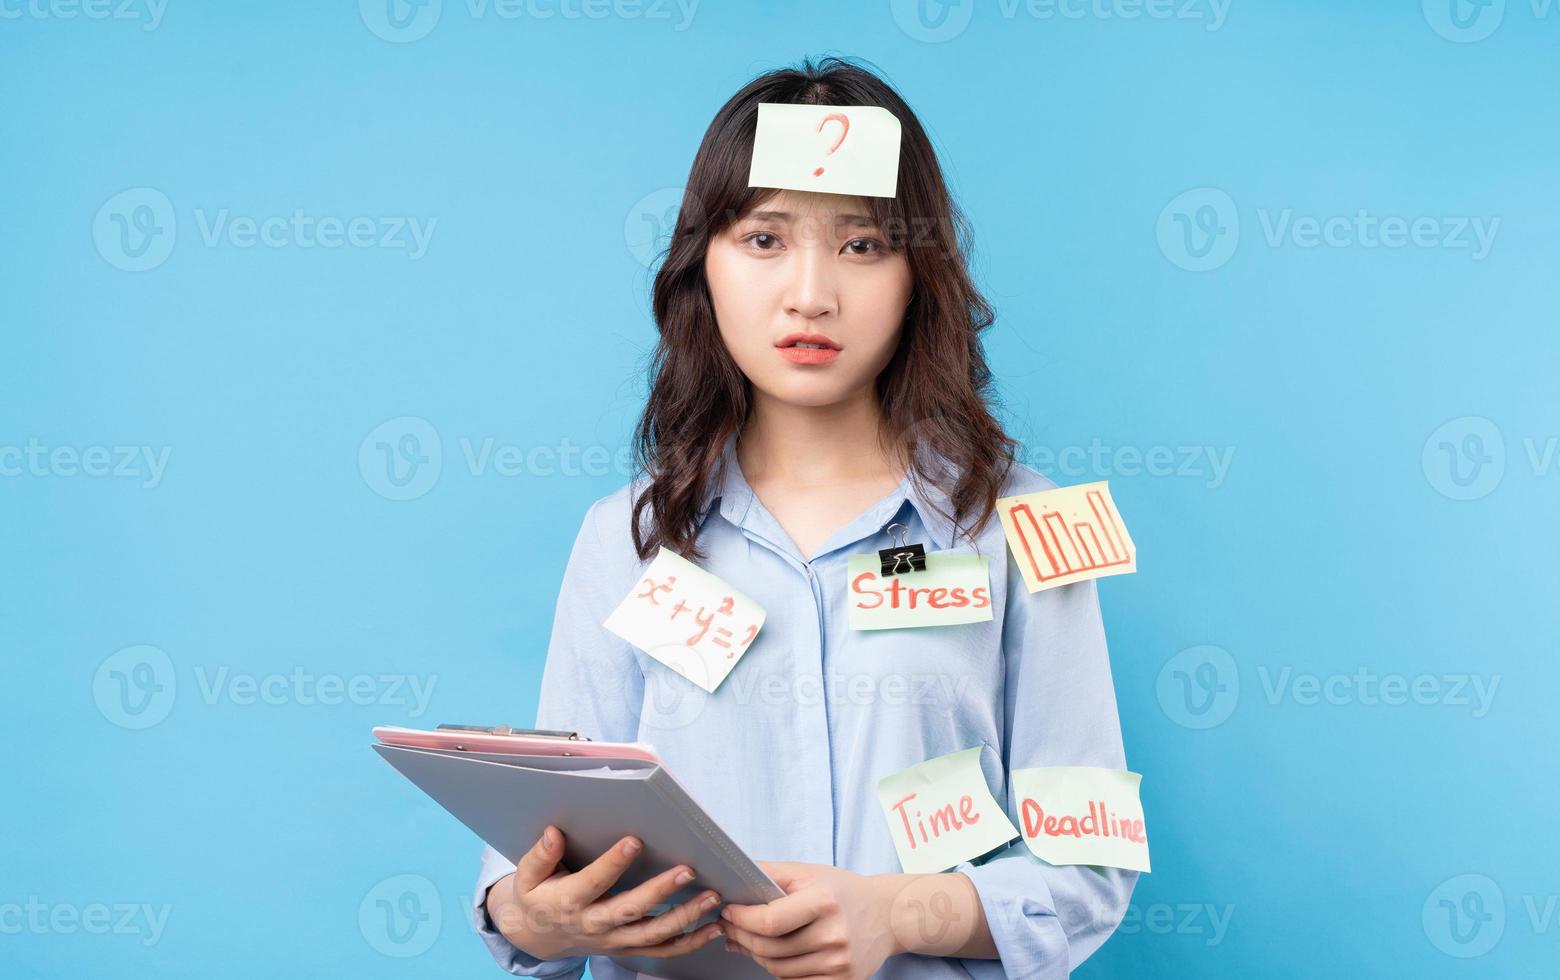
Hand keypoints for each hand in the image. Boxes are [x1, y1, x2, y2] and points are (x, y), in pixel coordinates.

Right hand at [485, 825, 724, 959]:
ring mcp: (613, 940)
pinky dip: (690, 942)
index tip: (634, 840)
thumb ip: (540, 855)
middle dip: (661, 891)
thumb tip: (553, 832)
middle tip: (688, 870)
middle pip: (630, 910)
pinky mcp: (626, 948)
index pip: (594, 881)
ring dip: (685, 918)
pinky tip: (713, 928)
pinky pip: (661, 951)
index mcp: (569, 901)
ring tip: (712, 898)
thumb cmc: (536, 898)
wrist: (535, 937)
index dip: (613, 863)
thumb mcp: (527, 877)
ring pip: (652, 934)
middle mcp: (594, 924)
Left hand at [719, 861, 899, 978]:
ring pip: (778, 969)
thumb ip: (771, 873)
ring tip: (745, 941)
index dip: (742, 919)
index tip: (729, 913)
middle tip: (729, 928)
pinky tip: (771, 957)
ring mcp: (839, 963)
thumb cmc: (844, 892)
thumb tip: (733, 876)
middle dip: (741, 937)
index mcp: (824, 902)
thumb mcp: (809, 873)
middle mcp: (833, 935)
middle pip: (770, 948)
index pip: (770, 921)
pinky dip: (779, 972)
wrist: (887, 915)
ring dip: (755, 956)